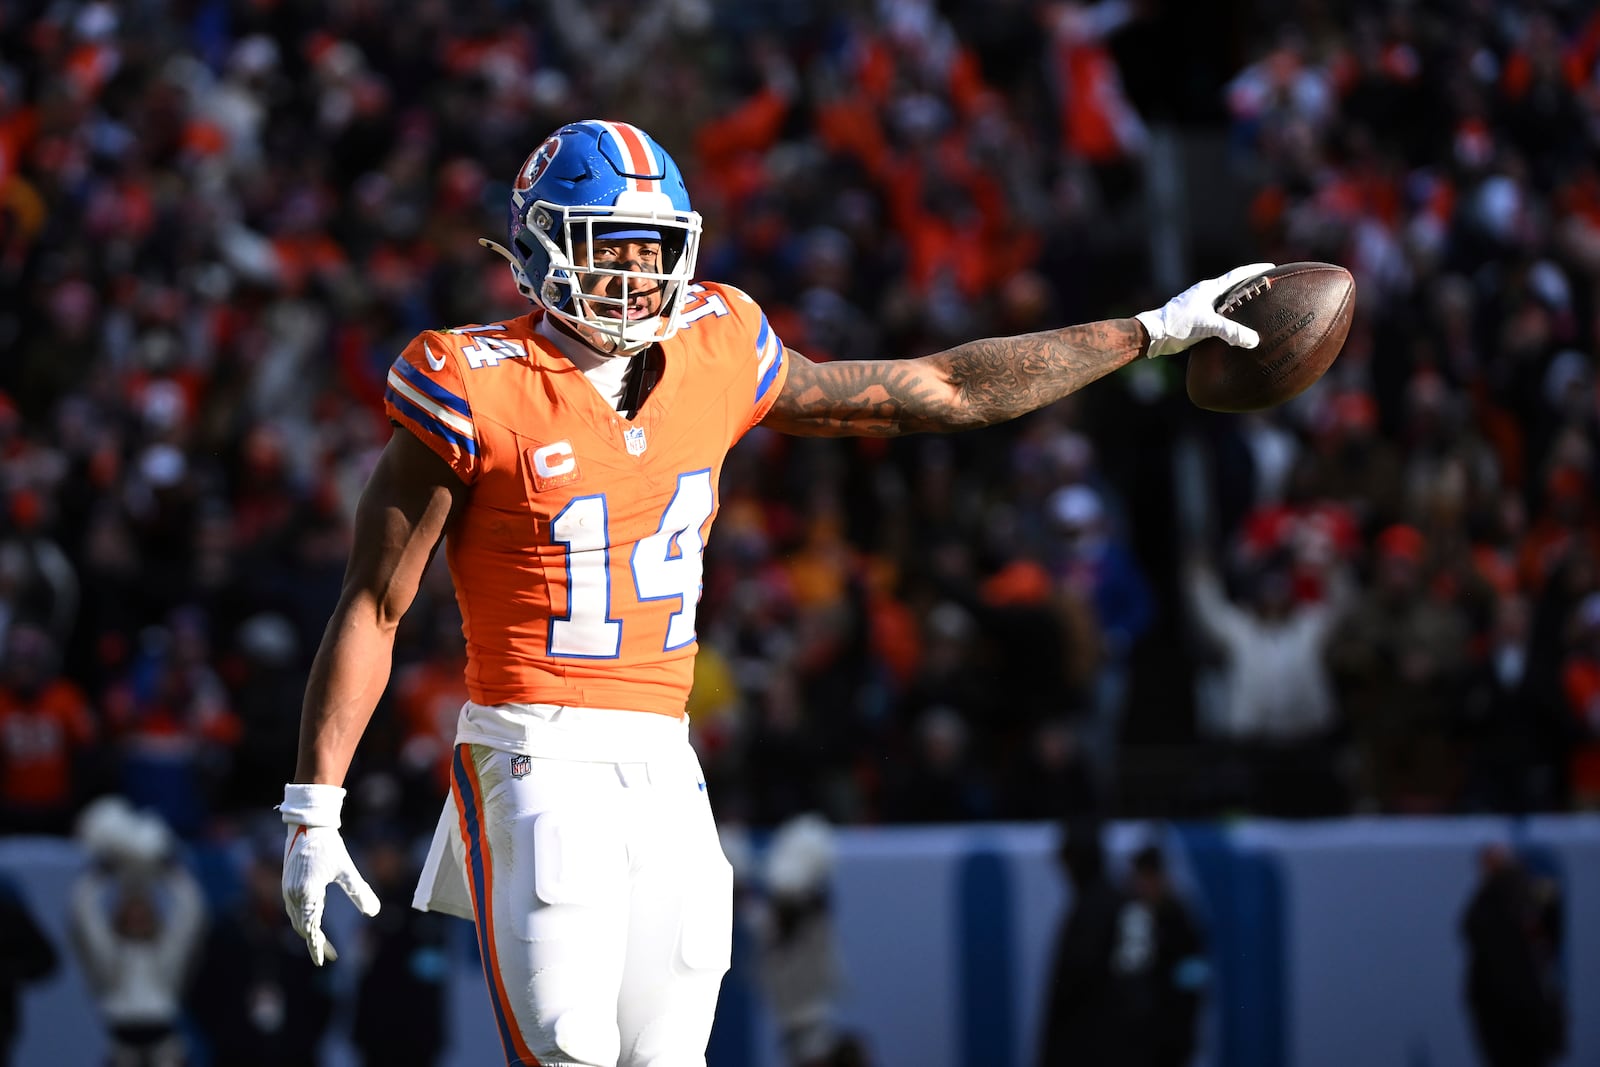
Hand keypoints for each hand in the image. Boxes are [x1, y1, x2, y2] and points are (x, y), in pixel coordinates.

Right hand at [281, 823, 379, 964]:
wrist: (308, 824)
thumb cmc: (329, 845)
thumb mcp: (346, 869)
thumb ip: (359, 891)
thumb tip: (374, 912)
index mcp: (308, 894)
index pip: (311, 928)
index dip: (317, 946)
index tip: (322, 961)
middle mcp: (294, 894)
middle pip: (302, 926)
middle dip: (314, 941)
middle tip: (328, 954)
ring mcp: (288, 889)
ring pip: (295, 918)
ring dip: (307, 930)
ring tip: (320, 941)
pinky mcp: (287, 882)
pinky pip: (292, 908)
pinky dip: (301, 918)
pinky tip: (312, 918)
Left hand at [1135, 263, 1274, 357]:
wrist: (1152, 335)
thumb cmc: (1176, 325)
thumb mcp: (1207, 326)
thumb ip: (1230, 332)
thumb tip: (1254, 340)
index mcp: (1208, 290)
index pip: (1236, 276)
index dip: (1254, 271)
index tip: (1270, 267)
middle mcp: (1205, 295)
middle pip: (1232, 287)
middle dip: (1250, 287)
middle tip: (1269, 289)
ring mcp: (1199, 306)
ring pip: (1225, 302)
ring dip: (1240, 303)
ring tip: (1257, 308)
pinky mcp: (1195, 319)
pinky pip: (1218, 315)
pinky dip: (1230, 318)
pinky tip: (1236, 328)